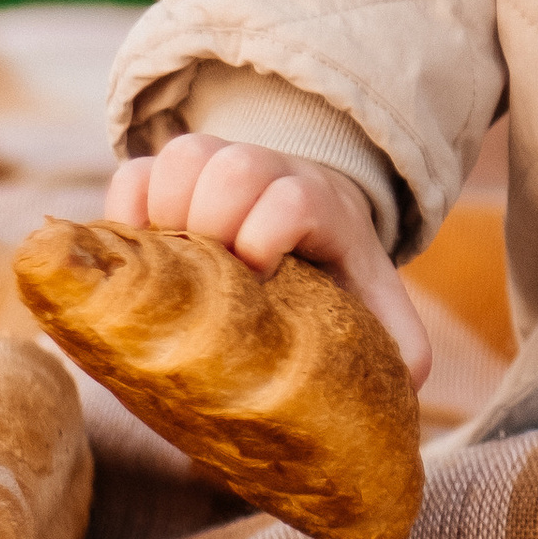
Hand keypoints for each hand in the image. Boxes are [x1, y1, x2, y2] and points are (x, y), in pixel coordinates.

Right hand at [105, 137, 430, 386]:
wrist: (307, 220)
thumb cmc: (333, 273)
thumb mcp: (371, 301)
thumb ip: (398, 340)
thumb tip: (410, 382)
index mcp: (322, 206)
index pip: (295, 198)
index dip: (270, 233)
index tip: (260, 278)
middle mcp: (270, 173)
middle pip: (234, 168)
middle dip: (215, 223)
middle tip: (210, 277)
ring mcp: (218, 165)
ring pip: (183, 155)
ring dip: (168, 212)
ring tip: (173, 267)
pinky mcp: (172, 176)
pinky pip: (136, 171)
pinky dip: (127, 209)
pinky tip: (140, 254)